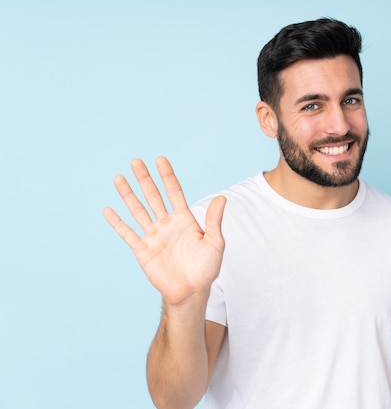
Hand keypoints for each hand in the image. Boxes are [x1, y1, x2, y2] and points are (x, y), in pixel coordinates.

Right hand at [103, 157, 225, 306]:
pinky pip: (128, 234)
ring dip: (128, 195)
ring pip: (138, 211)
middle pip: (154, 197)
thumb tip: (222, 198)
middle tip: (136, 161)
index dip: (167, 176)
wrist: (191, 292)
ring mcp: (154, 236)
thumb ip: (214, 220)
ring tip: (119, 178)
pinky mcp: (143, 251)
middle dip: (145, 179)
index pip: (174, 192)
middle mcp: (167, 225)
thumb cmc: (206, 268)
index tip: (160, 160)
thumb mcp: (215, 242)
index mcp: (184, 220)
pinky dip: (117, 223)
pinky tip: (108, 210)